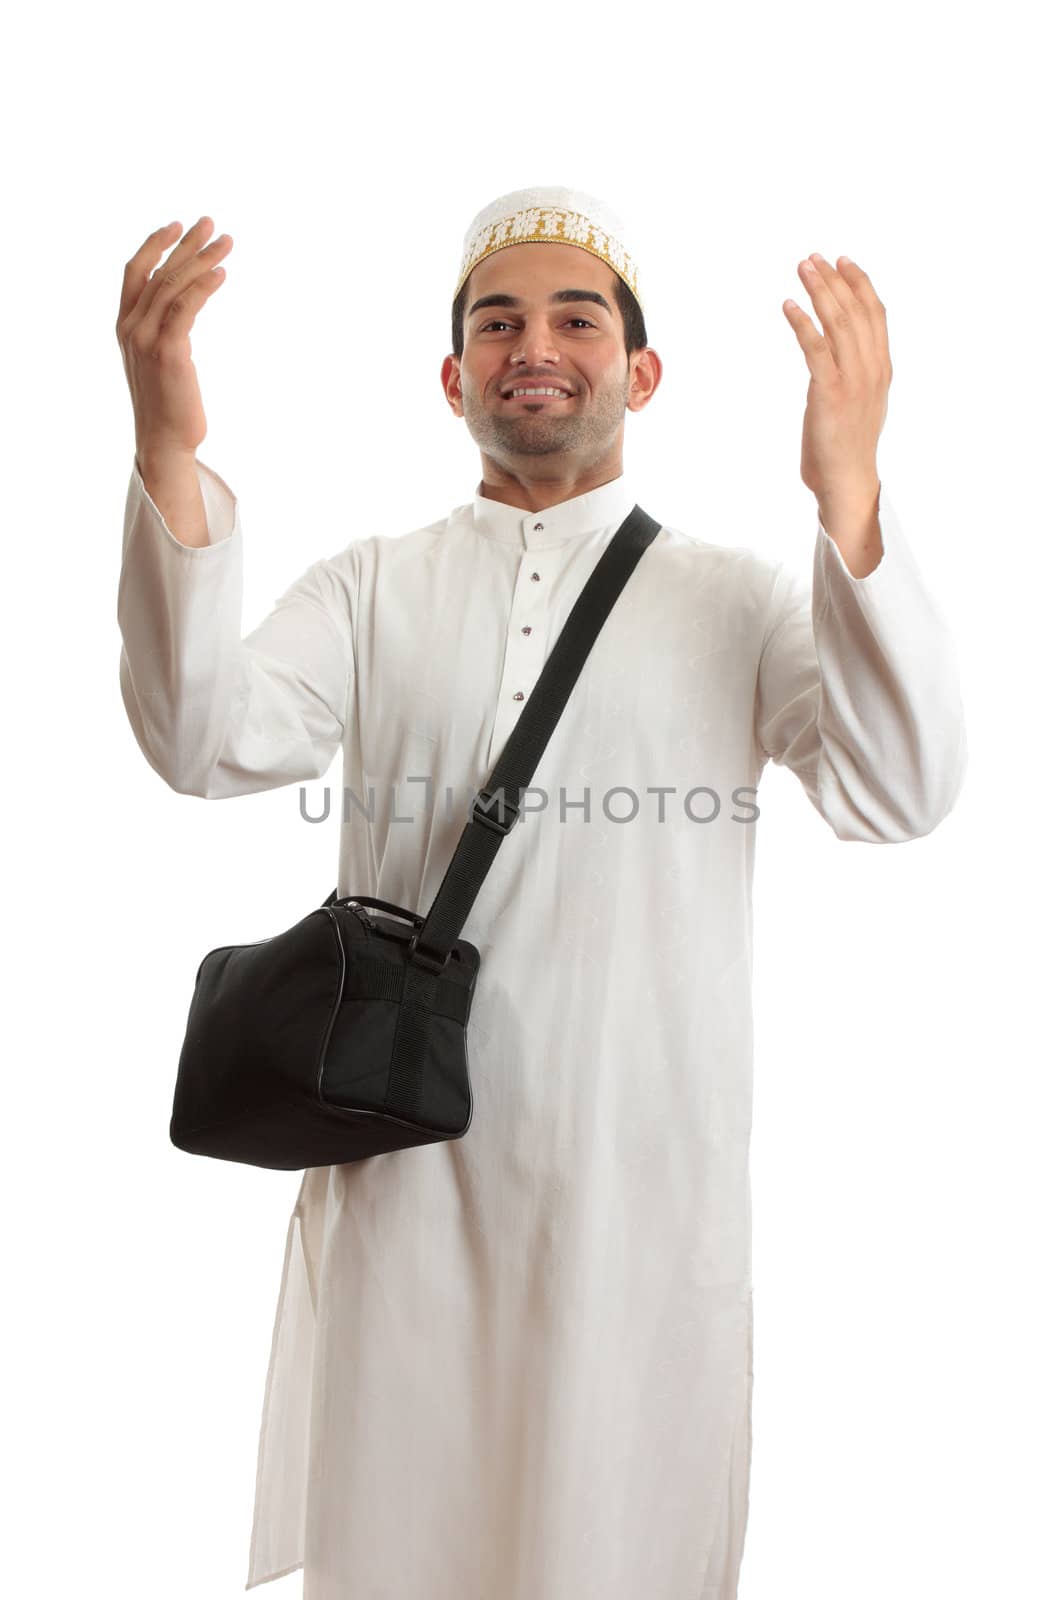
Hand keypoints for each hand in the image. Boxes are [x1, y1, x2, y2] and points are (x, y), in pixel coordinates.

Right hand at [115, 217, 233, 461]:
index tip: (178, 226)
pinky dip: (203, 287)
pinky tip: (221, 273)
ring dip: (202, 259)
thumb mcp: (158, 360)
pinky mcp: (168, 352)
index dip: (155, 244)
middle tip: (211, 224)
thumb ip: (163, 332)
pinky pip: (186, 308)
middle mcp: (131, 327)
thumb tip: (182, 311)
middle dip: (187, 244)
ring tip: (226, 243)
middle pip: (160, 271)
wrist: (163, 440)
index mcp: (125, 325)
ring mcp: (147, 338)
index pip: (135, 272)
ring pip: (174, 285)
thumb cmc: (168, 404)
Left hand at [783, 253, 891, 502]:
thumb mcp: (857, 400)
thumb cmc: (846, 446)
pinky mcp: (830, 394)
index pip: (876, 314)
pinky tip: (788, 305)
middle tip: (813, 258)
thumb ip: (852, 371)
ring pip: (839, 324)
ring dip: (819, 292)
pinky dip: (802, 323)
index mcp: (881, 368)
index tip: (842, 261)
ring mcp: (853, 381)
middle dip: (835, 280)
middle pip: (856, 311)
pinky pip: (816, 350)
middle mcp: (872, 369)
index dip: (860, 283)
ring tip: (802, 269)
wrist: (847, 482)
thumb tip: (834, 347)